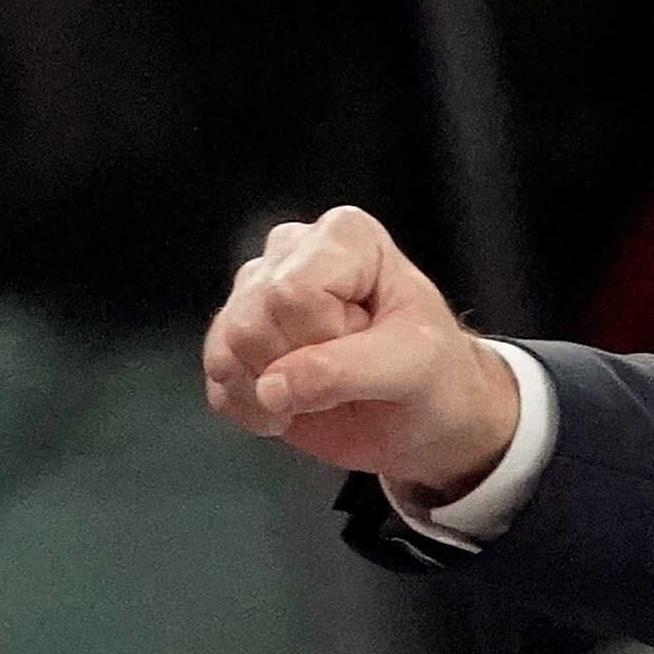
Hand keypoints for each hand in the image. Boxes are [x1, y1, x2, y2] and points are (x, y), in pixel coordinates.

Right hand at [200, 204, 521, 494]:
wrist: (426, 416)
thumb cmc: (434, 376)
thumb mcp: (413, 368)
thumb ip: (344, 371)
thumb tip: (270, 387)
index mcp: (344, 236)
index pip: (293, 292)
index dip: (326, 336)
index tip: (368, 345)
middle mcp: (290, 251)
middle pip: (252, 321)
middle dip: (300, 366)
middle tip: (349, 373)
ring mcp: (254, 293)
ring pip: (228, 351)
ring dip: (276, 395)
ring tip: (325, 392)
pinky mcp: (234, 339)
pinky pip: (219, 385)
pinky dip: (256, 411)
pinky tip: (295, 409)